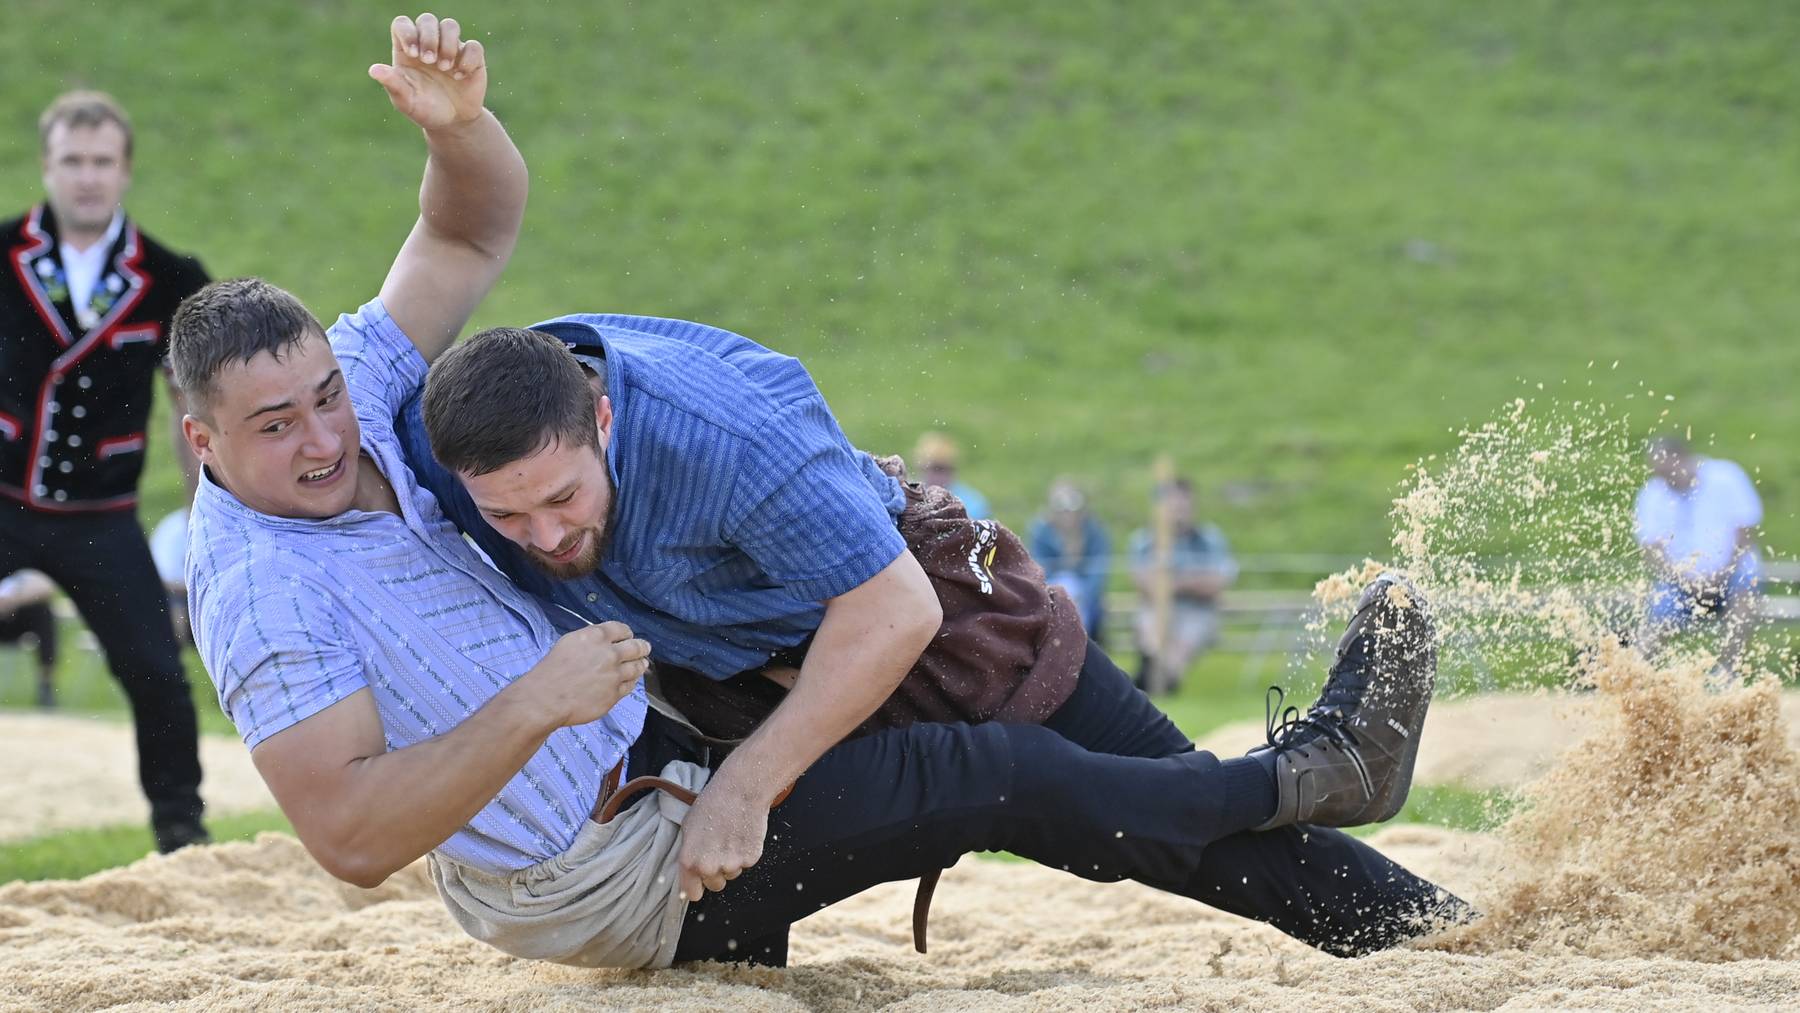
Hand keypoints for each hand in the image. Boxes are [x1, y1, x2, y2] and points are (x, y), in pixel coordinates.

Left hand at [369, 13, 487, 130]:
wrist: (451, 123)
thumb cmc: (424, 109)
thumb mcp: (405, 100)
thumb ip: (392, 84)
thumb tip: (374, 70)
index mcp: (407, 49)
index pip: (403, 24)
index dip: (407, 32)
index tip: (413, 54)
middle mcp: (429, 44)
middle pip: (427, 20)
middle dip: (429, 38)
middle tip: (430, 61)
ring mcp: (451, 49)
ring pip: (450, 26)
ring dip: (447, 45)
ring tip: (445, 68)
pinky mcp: (472, 58)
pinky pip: (474, 46)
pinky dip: (467, 59)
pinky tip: (459, 76)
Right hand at [520, 621, 650, 727]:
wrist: (546, 699)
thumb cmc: (550, 670)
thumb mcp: (569, 643)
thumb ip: (590, 640)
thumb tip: (604, 642)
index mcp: (596, 637)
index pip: (621, 629)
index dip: (627, 633)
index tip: (629, 636)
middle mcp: (609, 653)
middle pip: (636, 647)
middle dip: (642, 647)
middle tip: (645, 648)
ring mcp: (615, 675)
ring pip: (637, 667)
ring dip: (641, 664)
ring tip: (643, 664)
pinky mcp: (615, 694)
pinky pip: (630, 686)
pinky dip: (631, 681)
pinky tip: (631, 680)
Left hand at [677, 776, 769, 901]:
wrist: (740, 791)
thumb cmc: (711, 805)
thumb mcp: (688, 828)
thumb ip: (689, 854)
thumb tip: (691, 870)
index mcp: (690, 862)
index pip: (692, 894)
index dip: (697, 887)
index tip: (699, 882)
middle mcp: (710, 868)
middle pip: (715, 885)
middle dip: (716, 872)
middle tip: (718, 849)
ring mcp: (732, 865)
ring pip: (731, 874)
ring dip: (731, 862)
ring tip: (730, 837)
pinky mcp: (750, 859)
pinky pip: (746, 864)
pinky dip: (745, 853)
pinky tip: (741, 834)